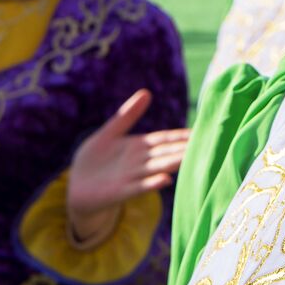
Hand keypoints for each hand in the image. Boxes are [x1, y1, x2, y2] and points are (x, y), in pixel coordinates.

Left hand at [66, 89, 187, 243]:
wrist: (76, 188)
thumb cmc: (93, 160)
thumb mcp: (109, 133)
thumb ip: (127, 115)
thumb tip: (147, 92)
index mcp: (140, 147)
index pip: (165, 139)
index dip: (181, 135)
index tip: (201, 130)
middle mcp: (140, 162)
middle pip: (166, 152)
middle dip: (184, 148)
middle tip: (207, 143)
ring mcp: (132, 178)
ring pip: (157, 168)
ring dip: (173, 163)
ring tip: (190, 157)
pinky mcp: (120, 192)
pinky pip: (138, 187)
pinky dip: (152, 184)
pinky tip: (165, 179)